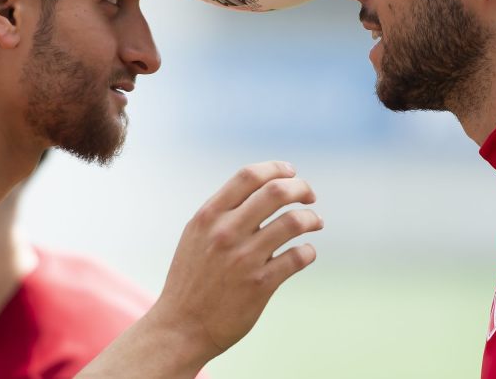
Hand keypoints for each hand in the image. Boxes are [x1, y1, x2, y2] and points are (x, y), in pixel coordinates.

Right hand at [150, 160, 322, 361]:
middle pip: (276, 192)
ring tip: (315, 222)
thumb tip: (260, 188)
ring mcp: (244, 258)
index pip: (249, 176)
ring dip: (311, 218)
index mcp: (209, 216)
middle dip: (301, 188)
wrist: (180, 327)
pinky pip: (298, 256)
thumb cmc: (191, 278)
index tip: (290, 172)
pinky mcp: (260, 284)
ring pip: (293, 222)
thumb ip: (222, 211)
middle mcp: (226, 232)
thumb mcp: (196, 235)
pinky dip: (309, 251)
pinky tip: (306, 253)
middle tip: (309, 195)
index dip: (276, 168)